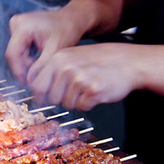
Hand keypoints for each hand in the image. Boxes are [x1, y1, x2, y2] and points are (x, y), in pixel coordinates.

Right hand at [5, 9, 83, 83]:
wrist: (72, 19)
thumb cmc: (66, 29)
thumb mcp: (55, 49)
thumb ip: (41, 65)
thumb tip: (29, 80)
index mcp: (23, 25)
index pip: (12, 53)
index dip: (17, 70)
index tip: (25, 82)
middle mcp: (17, 24)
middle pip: (14, 54)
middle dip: (25, 66)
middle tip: (37, 75)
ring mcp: (17, 26)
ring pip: (16, 53)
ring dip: (28, 63)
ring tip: (42, 64)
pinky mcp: (19, 31)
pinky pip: (20, 50)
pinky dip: (28, 57)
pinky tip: (39, 58)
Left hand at [27, 43, 142, 110]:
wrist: (128, 61)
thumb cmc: (99, 60)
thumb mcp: (71, 56)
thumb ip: (53, 69)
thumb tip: (36, 88)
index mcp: (58, 58)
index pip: (36, 84)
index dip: (39, 95)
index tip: (43, 98)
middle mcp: (66, 67)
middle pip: (50, 97)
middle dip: (58, 100)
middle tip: (71, 93)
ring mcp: (79, 78)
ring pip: (66, 104)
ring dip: (76, 101)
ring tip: (86, 88)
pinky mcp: (93, 90)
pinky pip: (82, 107)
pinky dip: (88, 103)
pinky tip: (95, 92)